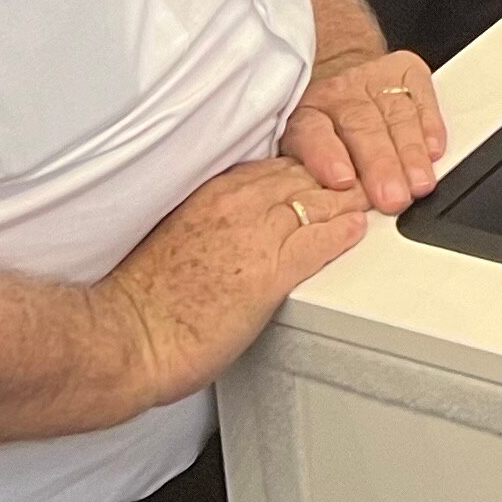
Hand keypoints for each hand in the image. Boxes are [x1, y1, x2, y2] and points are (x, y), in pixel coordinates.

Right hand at [101, 157, 370, 406]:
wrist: (127, 337)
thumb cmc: (147, 299)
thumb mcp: (184, 235)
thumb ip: (220, 218)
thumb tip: (246, 221)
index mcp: (215, 192)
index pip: (282, 164)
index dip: (314, 169)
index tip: (332, 175)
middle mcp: (238, 204)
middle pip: (310, 174)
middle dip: (341, 178)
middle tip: (368, 183)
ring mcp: (257, 235)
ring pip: (323, 199)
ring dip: (351, 201)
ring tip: (374, 202)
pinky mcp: (270, 273)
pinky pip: (323, 239)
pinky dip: (345, 232)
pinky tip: (358, 230)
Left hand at [284, 45, 446, 214]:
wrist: (339, 73)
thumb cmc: (322, 127)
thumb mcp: (299, 152)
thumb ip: (307, 177)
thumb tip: (318, 209)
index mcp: (305, 115)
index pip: (311, 132)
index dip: (326, 155)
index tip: (342, 180)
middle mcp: (338, 95)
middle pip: (361, 126)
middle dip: (381, 164)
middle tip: (393, 197)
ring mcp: (373, 80)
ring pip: (395, 115)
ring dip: (411, 153)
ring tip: (419, 183)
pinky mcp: (405, 71)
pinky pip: (421, 97)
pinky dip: (430, 125)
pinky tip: (434, 150)